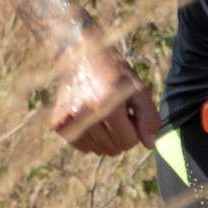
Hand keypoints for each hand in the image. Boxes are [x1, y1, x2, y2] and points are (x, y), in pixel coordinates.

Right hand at [51, 37, 160, 158]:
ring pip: (98, 151)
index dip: (135, 130)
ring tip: (103, 114)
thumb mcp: (138, 89)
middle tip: (117, 113)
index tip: (130, 114)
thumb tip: (149, 145)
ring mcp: (68, 120)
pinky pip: (82, 147)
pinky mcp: (58, 124)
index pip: (129, 142)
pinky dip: (90, 138)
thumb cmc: (114, 73)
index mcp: (106, 105)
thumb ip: (148, 117)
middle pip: (114, 149)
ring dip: (106, 137)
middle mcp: (84, 114)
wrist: (81, 56)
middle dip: (121, 135)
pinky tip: (91, 119)